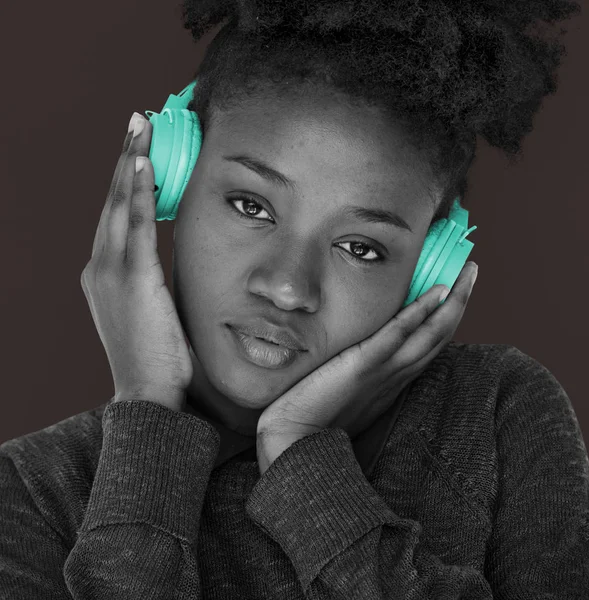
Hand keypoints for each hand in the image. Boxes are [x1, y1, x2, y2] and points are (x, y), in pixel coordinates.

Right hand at [80, 112, 192, 411]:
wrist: (146, 393)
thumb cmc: (153, 355)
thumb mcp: (147, 309)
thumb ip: (150, 279)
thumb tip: (165, 258)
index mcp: (103, 273)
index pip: (114, 215)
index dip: (125, 180)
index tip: (136, 151)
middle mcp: (100, 265)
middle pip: (112, 200)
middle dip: (124, 158)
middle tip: (136, 123)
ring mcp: (112, 271)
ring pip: (120, 204)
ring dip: (131, 162)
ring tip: (140, 127)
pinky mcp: (133, 278)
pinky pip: (137, 225)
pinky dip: (139, 192)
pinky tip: (144, 163)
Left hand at [256, 262, 477, 472]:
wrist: (294, 439)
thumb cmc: (314, 415)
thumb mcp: (346, 391)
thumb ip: (359, 373)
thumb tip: (360, 354)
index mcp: (393, 382)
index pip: (428, 346)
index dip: (446, 319)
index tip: (456, 293)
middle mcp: (396, 376)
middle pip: (438, 336)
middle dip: (459, 303)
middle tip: (472, 272)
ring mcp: (383, 372)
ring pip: (430, 334)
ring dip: (452, 302)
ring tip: (467, 273)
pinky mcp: (363, 366)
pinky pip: (396, 336)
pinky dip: (418, 314)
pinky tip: (435, 293)